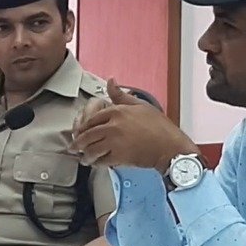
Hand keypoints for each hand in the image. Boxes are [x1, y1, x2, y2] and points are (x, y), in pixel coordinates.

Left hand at [70, 79, 198, 171]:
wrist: (170, 147)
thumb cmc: (159, 127)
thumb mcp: (141, 105)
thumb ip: (121, 96)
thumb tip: (110, 81)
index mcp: (117, 111)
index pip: (92, 119)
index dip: (83, 127)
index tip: (80, 132)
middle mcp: (113, 126)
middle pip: (87, 135)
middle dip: (78, 143)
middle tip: (74, 147)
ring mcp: (115, 142)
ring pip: (91, 149)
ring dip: (85, 155)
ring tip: (84, 159)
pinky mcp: (119, 156)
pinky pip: (101, 160)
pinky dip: (96, 163)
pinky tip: (95, 164)